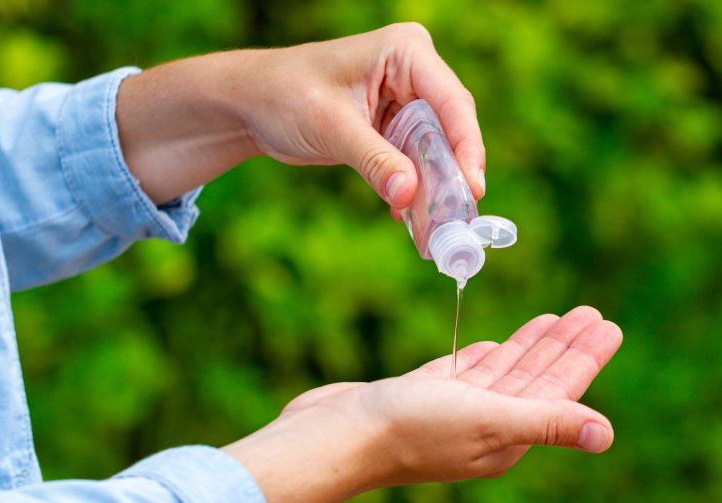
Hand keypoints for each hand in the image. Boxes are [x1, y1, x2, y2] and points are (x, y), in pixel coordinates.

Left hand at [117, 23, 483, 215]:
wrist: (250, 104)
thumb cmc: (283, 95)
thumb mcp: (330, 127)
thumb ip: (374, 160)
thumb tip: (409, 195)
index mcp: (405, 52)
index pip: (451, 102)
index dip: (465, 148)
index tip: (471, 190)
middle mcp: (414, 72)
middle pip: (450, 130)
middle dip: (451, 177)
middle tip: (457, 222)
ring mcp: (406, 100)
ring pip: (435, 151)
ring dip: (434, 191)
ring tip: (436, 231)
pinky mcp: (394, 128)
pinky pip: (415, 162)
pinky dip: (413, 190)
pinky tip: (408, 220)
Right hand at [224, 306, 622, 502]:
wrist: (336, 436)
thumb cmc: (410, 429)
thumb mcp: (488, 420)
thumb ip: (546, 422)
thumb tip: (607, 435)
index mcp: (506, 434)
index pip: (558, 389)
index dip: (583, 357)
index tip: (606, 325)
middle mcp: (483, 425)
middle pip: (535, 378)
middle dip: (563, 345)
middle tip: (590, 313)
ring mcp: (450, 411)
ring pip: (502, 373)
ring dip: (529, 345)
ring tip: (554, 319)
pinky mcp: (419, 397)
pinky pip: (464, 374)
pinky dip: (484, 357)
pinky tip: (493, 344)